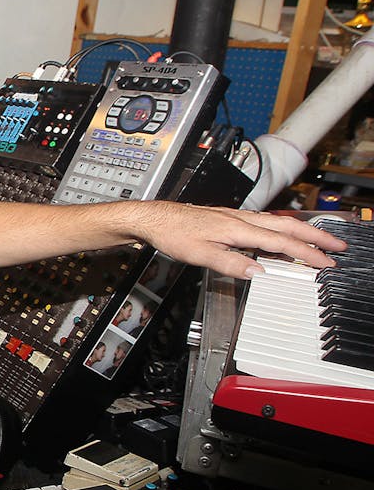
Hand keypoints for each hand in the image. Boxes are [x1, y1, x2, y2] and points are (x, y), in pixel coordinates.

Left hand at [136, 203, 345, 277]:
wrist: (152, 218)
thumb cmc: (171, 232)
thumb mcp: (199, 253)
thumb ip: (230, 263)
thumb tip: (258, 272)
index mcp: (236, 228)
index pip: (279, 242)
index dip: (305, 253)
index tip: (325, 263)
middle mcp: (239, 219)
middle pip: (286, 227)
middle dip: (315, 237)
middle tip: (338, 246)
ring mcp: (234, 217)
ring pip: (276, 223)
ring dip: (301, 232)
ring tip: (320, 240)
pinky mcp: (227, 219)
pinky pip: (263, 223)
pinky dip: (281, 230)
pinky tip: (281, 236)